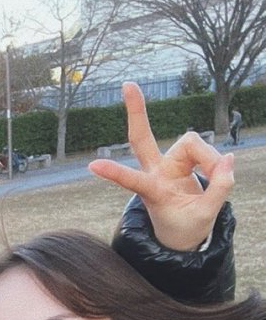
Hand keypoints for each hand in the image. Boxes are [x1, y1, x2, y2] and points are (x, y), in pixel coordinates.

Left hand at [90, 81, 234, 250]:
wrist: (181, 235)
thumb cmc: (185, 227)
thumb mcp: (205, 215)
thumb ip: (220, 188)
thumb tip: (227, 159)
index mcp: (152, 192)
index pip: (133, 181)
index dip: (115, 173)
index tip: (92, 164)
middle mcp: (155, 173)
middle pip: (142, 138)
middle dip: (137, 112)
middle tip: (127, 84)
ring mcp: (167, 165)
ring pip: (191, 142)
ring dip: (209, 158)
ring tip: (219, 177)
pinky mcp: (182, 161)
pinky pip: (204, 149)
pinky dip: (215, 161)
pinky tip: (219, 172)